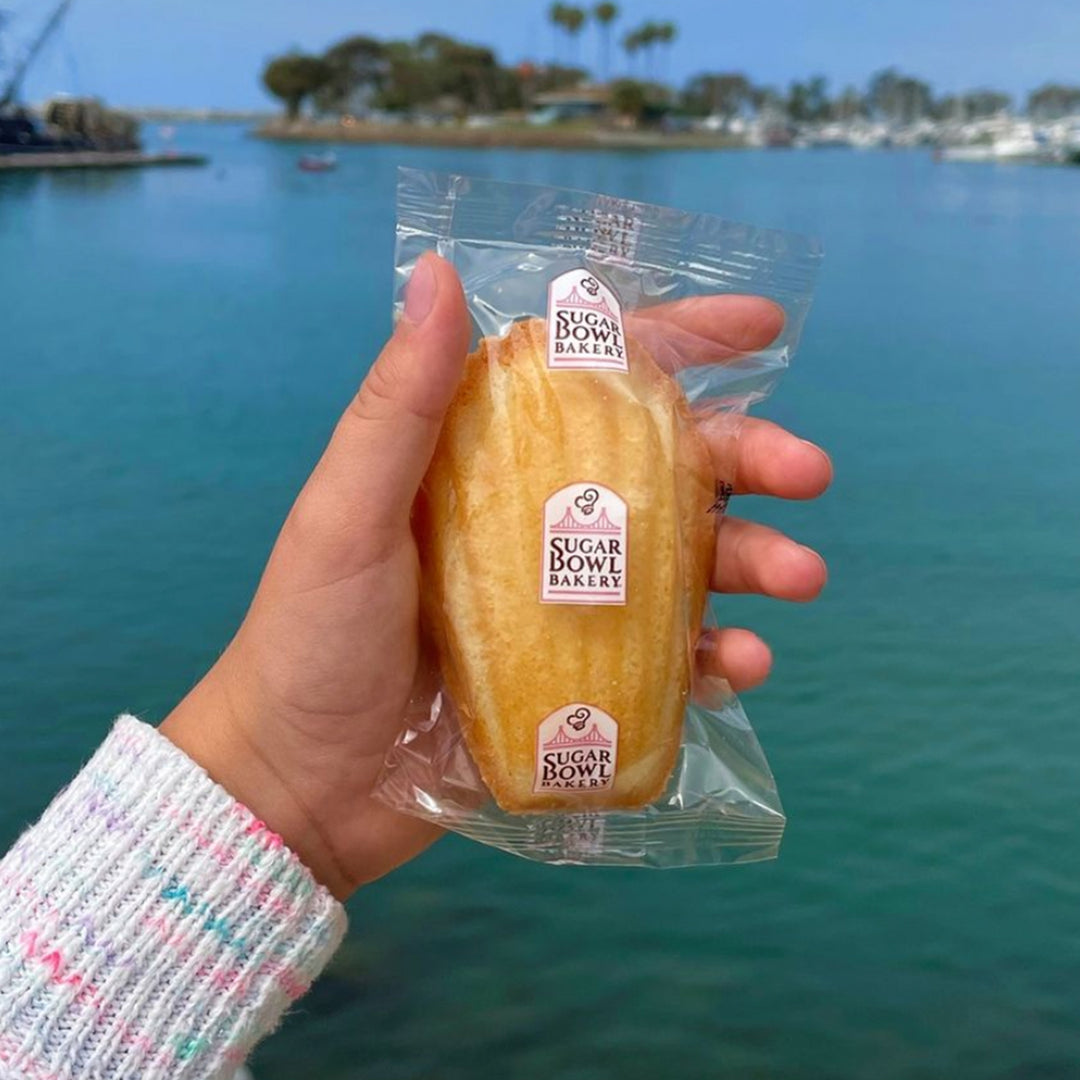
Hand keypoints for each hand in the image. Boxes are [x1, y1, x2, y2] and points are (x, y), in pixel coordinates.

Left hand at [161, 253, 830, 899]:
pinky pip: (673, 659)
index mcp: (489, 461)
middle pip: (667, 469)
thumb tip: (435, 271)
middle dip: (749, 459)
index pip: (592, 382)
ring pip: (688, 562)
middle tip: (810, 472)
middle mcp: (540, 521)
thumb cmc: (311, 637)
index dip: (677, 345)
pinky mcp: (585, 679)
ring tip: (798, 577)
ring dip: (755, 560)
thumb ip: (400, 402)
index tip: (760, 326)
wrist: (304, 785)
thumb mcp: (348, 512)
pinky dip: (719, 656)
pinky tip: (743, 664)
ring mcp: (570, 603)